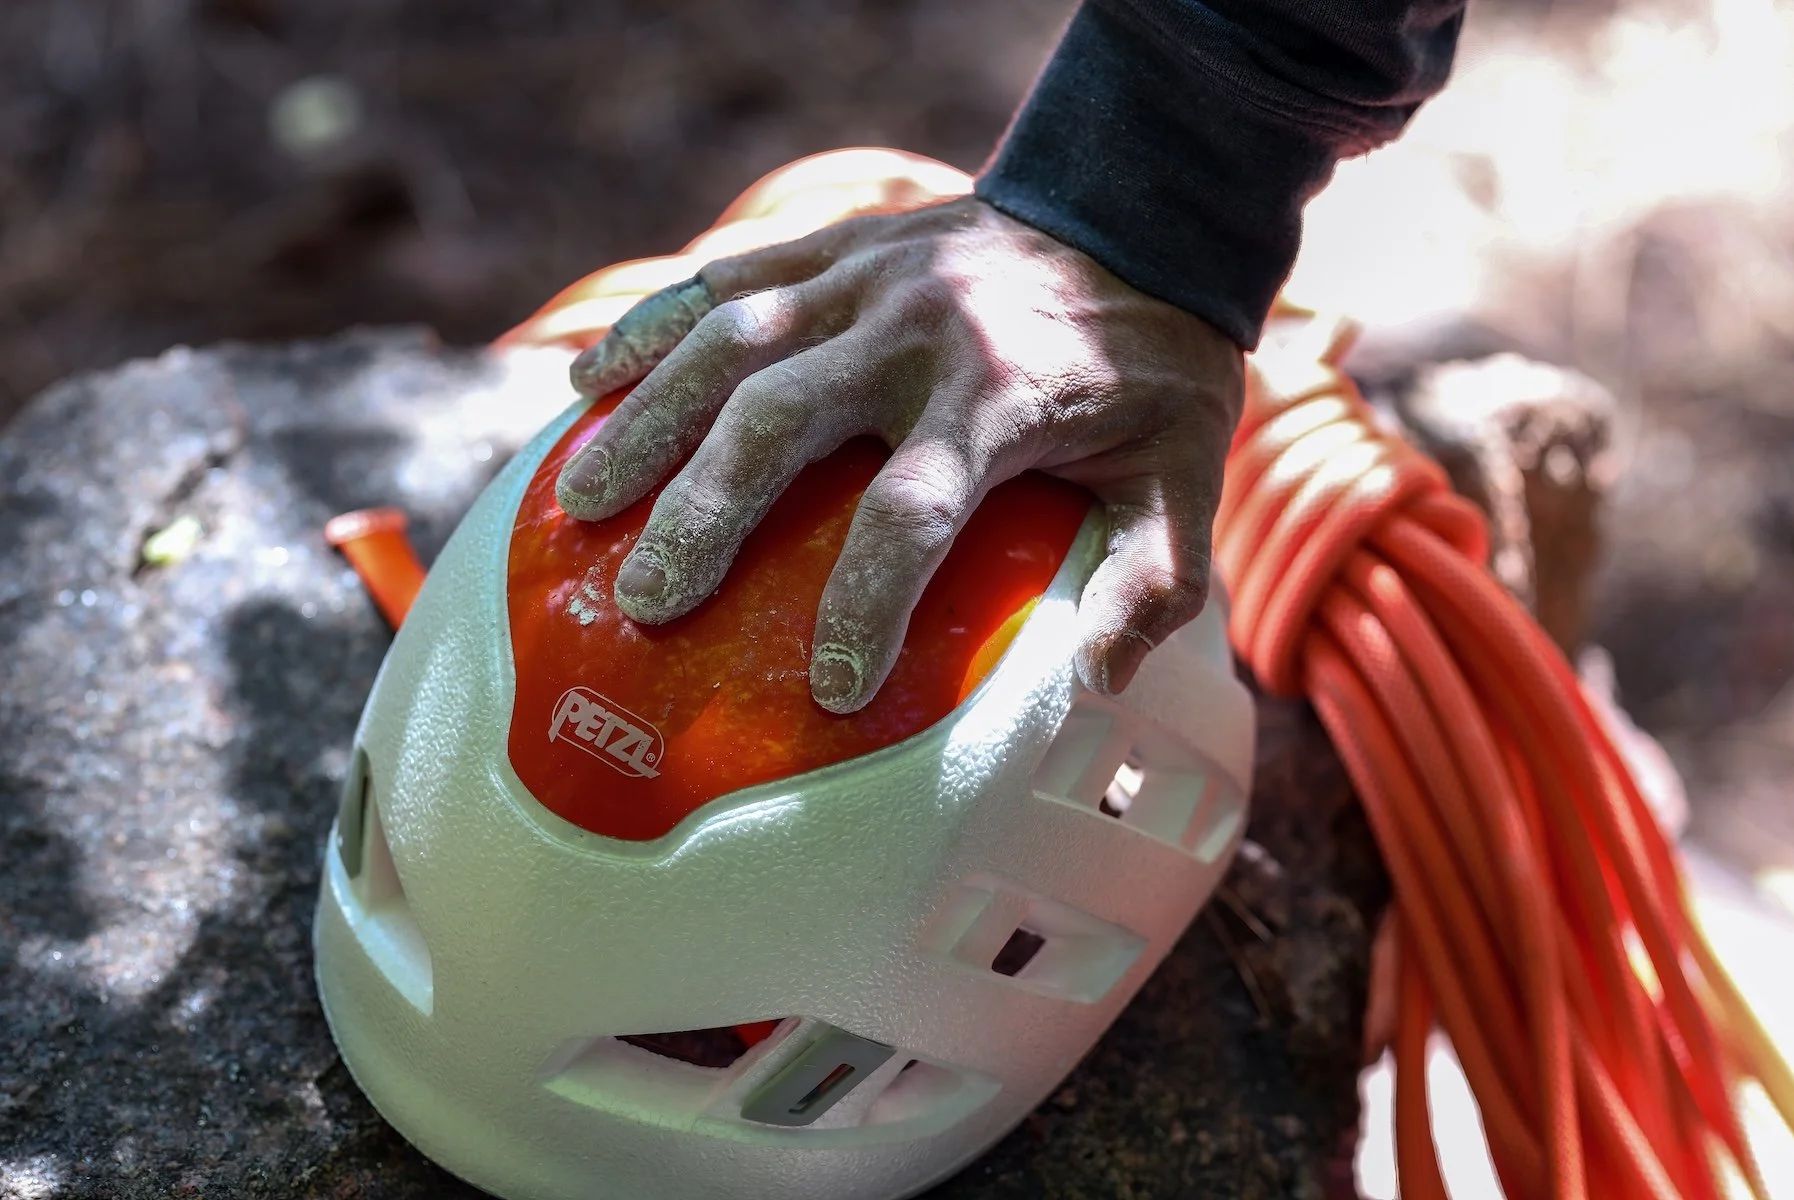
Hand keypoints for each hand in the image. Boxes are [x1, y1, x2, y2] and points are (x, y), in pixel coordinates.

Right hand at [556, 195, 1243, 713]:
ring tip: (582, 502)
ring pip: (728, 344)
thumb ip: (1152, 584)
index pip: (911, 514)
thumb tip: (1090, 681)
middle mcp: (915, 332)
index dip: (864, 606)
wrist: (1137, 208)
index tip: (827, 689)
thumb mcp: (1189, 477)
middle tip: (649, 604)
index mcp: (1000, 398)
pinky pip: (726, 279)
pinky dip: (653, 326)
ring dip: (648, 423)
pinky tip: (588, 380)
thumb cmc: (1155, 366)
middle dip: (705, 517)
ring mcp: (865, 278)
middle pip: (780, 423)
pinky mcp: (837, 246)